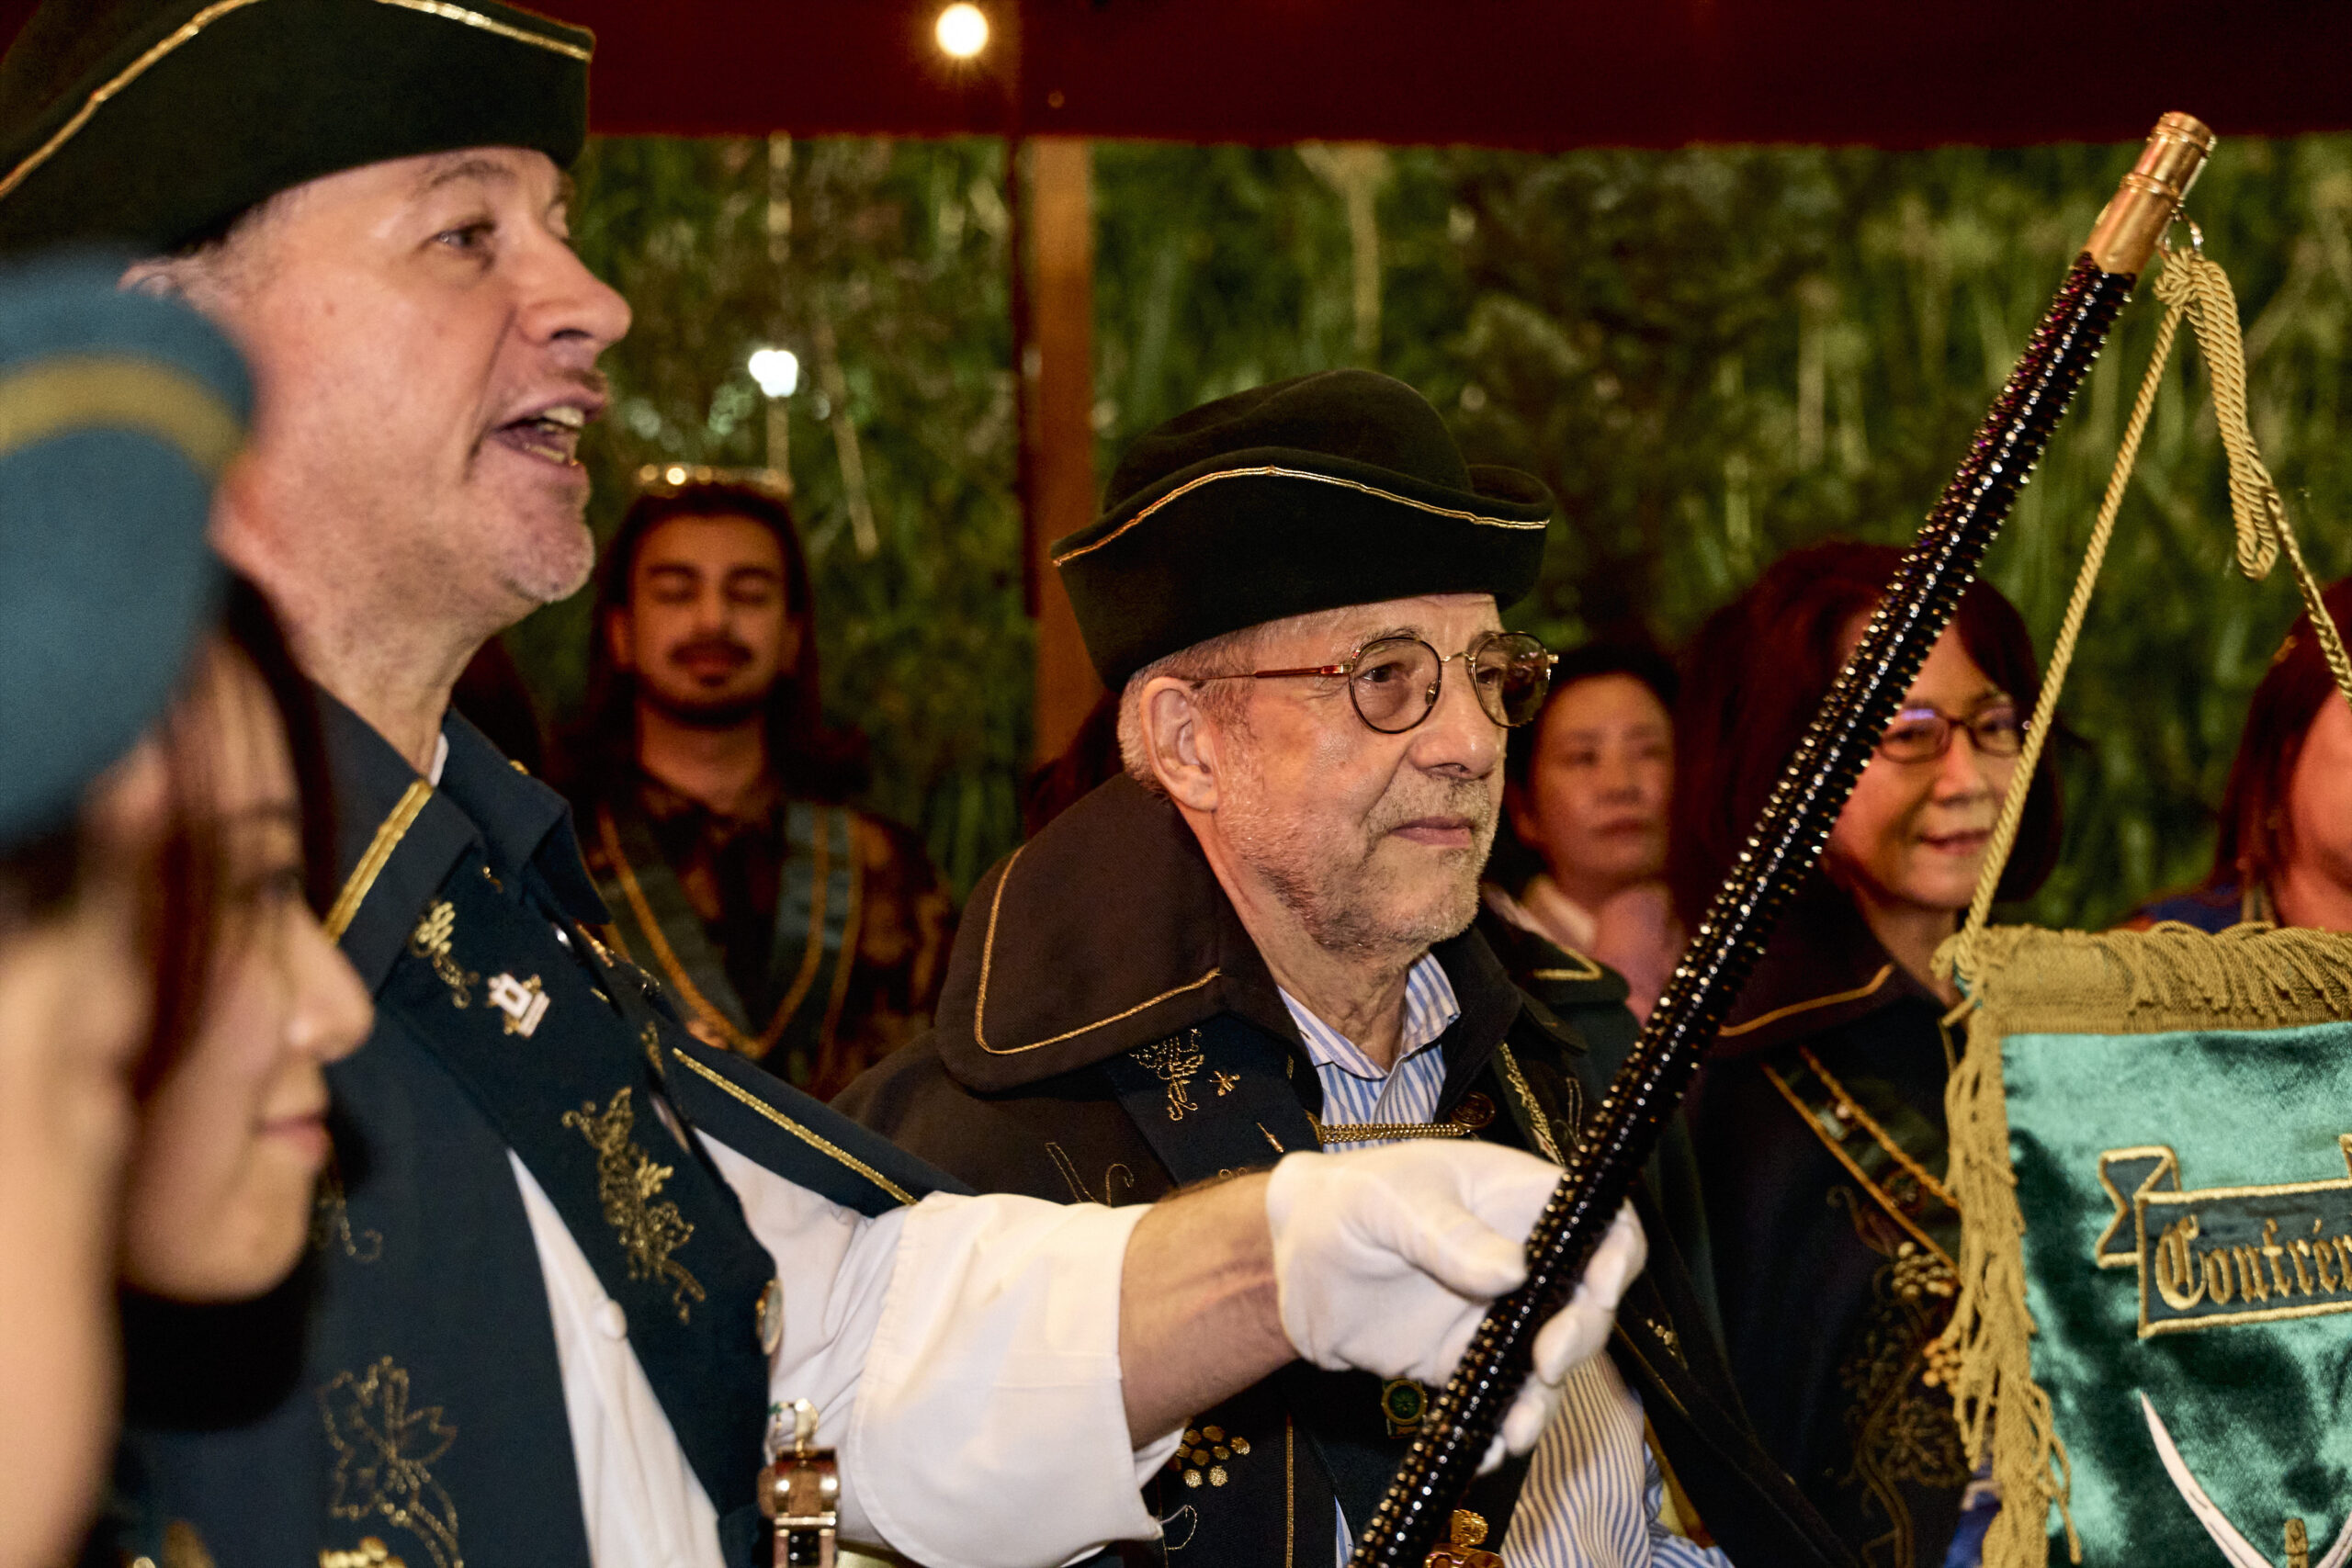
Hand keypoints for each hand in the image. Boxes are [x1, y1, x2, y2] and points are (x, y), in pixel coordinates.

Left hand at [1263, 1141, 1644, 1466]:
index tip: (1599, 1289)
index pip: (1600, 1222)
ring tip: (1517, 1428)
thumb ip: (1446, 1232)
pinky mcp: (1467, 1364)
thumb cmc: (1345, 1201)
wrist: (1290, 1260)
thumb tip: (1514, 1271)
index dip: (1617, 1254)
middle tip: (1545, 1362)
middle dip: (1579, 1336)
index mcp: (1521, 1202)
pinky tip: (1487, 1450)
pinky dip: (1499, 1428)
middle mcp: (1525, 1261)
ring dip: (1543, 1398)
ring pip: (1549, 1361)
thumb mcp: (1389, 1202)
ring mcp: (1499, 1317)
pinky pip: (1499, 1399)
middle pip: (1586, 1302)